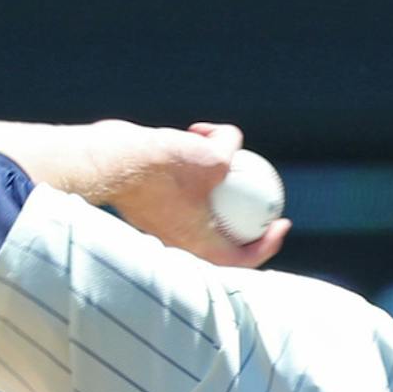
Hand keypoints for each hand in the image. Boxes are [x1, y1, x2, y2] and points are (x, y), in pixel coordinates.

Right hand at [107, 122, 291, 270]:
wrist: (110, 162)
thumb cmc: (161, 168)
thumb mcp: (212, 160)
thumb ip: (230, 155)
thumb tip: (235, 145)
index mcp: (201, 248)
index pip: (244, 259)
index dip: (269, 243)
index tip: (282, 223)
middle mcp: (183, 243)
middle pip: (226, 235)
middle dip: (247, 213)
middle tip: (263, 191)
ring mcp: (166, 225)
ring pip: (205, 207)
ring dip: (219, 177)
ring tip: (220, 144)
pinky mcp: (152, 203)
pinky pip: (185, 189)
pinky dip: (194, 164)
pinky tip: (195, 132)